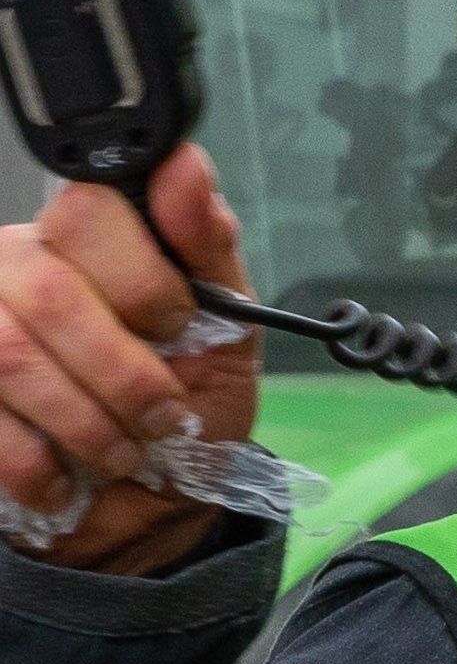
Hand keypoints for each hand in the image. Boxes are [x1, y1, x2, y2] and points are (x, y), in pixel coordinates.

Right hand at [0, 151, 254, 578]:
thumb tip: (184, 162)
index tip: (180, 325)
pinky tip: (66, 478)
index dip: (143, 280)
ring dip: (86, 421)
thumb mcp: (227, 327)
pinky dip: (37, 464)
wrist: (146, 500)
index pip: (87, 214)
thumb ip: (208, 245)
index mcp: (81, 238)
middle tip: (162, 414)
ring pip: (10, 354)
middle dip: (122, 371)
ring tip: (122, 452)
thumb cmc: (186, 401)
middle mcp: (13, 266)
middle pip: (48, 292)